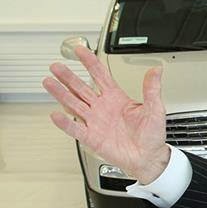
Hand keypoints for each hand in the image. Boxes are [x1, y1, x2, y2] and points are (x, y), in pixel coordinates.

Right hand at [43, 45, 169, 182]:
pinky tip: (56, 114)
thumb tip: (156, 70)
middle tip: (56, 66)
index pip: (100, 75)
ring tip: (49, 82)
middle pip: (81, 88)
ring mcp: (95, 122)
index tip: (80, 50)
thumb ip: (152, 89)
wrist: (149, 157)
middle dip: (68, 76)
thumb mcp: (155, 109)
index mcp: (116, 98)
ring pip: (74, 105)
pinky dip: (66, 123)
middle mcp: (102, 107)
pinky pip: (76, 129)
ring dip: (61, 94)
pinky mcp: (92, 137)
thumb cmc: (151, 135)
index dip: (90, 62)